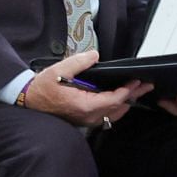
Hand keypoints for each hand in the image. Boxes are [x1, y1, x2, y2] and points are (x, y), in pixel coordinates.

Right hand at [19, 49, 149, 126]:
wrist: (29, 101)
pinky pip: (105, 117)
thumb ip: (80, 62)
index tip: (137, 81)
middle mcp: (88, 116)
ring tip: (137, 92)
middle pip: (117, 108)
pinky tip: (120, 101)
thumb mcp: (60, 70)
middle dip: (133, 96)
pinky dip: (116, 108)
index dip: (127, 90)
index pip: (114, 99)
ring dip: (126, 103)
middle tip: (146, 86)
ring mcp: (86, 121)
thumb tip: (95, 56)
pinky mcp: (83, 120)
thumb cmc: (43, 87)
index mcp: (84, 105)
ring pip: (113, 115)